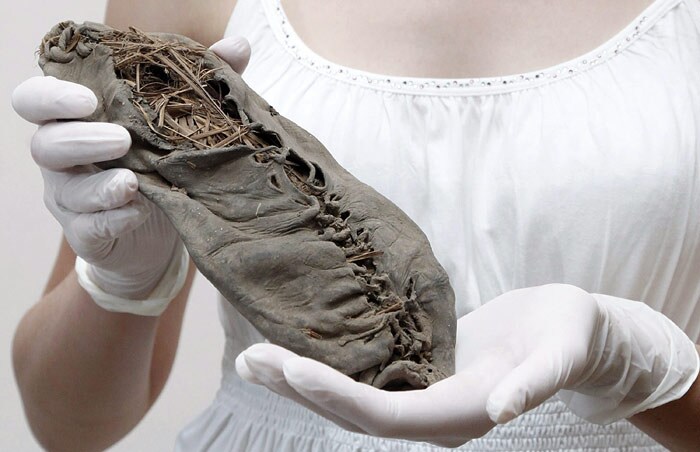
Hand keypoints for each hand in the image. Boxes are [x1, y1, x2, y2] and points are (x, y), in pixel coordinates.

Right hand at [11, 36, 250, 310]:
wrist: (163, 233)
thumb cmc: (164, 165)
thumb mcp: (179, 126)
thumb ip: (201, 84)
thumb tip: (237, 46)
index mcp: (79, 121)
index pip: (38, 100)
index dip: (53, 97)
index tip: (89, 99)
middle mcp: (65, 158)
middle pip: (45, 143)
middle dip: (79, 138)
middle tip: (121, 139)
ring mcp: (71, 198)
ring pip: (66, 189)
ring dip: (98, 185)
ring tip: (133, 183)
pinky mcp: (85, 233)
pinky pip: (88, 227)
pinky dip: (113, 219)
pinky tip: (137, 212)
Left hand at [236, 283, 698, 446]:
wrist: (569, 332)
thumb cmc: (569, 336)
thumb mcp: (561, 351)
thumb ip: (535, 382)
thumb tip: (501, 409)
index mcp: (461, 415)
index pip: (387, 416)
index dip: (340, 396)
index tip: (294, 367)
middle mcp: (433, 414)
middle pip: (354, 413)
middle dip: (302, 389)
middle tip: (250, 361)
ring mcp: (422, 396)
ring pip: (351, 397)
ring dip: (302, 381)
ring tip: (253, 358)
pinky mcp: (419, 372)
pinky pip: (365, 375)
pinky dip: (327, 365)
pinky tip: (298, 346)